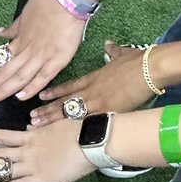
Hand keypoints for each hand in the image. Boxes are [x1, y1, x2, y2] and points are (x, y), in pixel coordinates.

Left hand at [0, 0, 84, 106]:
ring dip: (2, 90)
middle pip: (3, 73)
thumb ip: (12, 29)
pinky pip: (43, 77)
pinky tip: (19, 97)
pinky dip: (31, 87)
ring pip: (18, 77)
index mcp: (18, 41)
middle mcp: (26, 51)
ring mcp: (41, 56)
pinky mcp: (58, 59)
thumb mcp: (24, 15)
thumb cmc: (47, 2)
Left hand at [0, 118, 92, 181]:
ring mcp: (32, 166)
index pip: (1, 135)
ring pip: (0, 169)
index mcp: (30, 136)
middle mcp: (26, 151)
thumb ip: (41, 128)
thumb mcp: (56, 125)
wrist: (93, 141)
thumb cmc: (80, 130)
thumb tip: (31, 125)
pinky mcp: (41, 180)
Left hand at [31, 42, 152, 125]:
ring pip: (69, 112)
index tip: (40, 96)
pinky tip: (62, 137)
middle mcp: (91, 90)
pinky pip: (86, 122)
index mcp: (93, 77)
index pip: (69, 86)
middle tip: (30, 118)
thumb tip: (109, 45)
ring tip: (36, 125)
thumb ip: (113, 51)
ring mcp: (98, 101)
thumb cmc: (139, 60)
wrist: (150, 68)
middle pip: (64, 101)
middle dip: (47, 110)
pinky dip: (74, 130)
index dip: (54, 92)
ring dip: (52, 119)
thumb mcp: (122, 53)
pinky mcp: (108, 112)